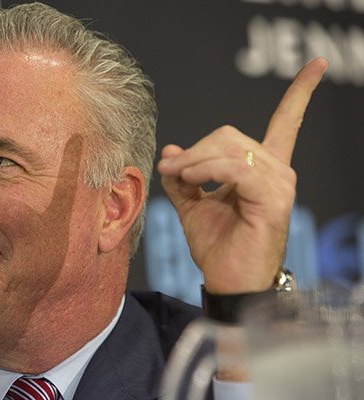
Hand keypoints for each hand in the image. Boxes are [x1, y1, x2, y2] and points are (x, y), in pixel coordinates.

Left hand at [157, 58, 326, 293]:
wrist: (227, 279)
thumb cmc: (216, 244)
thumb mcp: (192, 203)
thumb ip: (184, 176)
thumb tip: (171, 148)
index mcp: (263, 169)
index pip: (286, 122)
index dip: (300, 93)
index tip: (317, 65)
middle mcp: (277, 170)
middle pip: (229, 134)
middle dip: (193, 150)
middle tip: (170, 168)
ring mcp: (280, 183)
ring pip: (229, 149)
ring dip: (194, 160)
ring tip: (177, 176)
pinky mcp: (274, 198)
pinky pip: (235, 168)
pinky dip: (205, 170)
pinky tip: (191, 179)